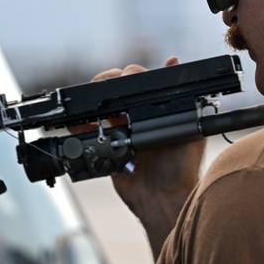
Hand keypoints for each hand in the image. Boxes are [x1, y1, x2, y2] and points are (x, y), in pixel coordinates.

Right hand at [92, 57, 205, 259]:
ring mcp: (121, 132)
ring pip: (100, 109)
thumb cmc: (181, 168)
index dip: (127, 76)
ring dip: (91, 104)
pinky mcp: (107, 148)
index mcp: (158, 111)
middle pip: (116, 92)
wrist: (164, 201)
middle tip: (103, 91)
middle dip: (106, 86)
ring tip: (89, 104)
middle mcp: (139, 118)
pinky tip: (78, 122)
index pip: (139, 83)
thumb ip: (179, 99)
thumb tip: (174, 62)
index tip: (121, 77)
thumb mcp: (186, 127)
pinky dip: (80, 126)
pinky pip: (89, 133)